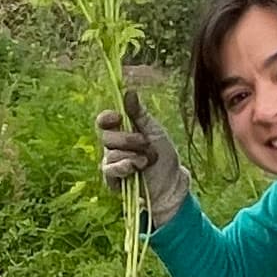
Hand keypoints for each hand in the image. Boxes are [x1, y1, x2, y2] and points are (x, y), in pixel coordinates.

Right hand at [95, 84, 187, 227]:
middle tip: (145, 143)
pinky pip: (109, 170)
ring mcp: (112, 163)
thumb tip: (128, 91)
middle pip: (107, 136)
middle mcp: (114, 146)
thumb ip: (139, 114)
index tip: (118, 117)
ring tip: (147, 161)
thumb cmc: (164, 156)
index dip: (107, 118)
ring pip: (109, 154)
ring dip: (131, 156)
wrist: (171, 184)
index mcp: (122, 131)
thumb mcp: (155, 131)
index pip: (104, 121)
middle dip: (128, 139)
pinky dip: (123, 167)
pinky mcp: (112, 180)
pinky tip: (134, 169)